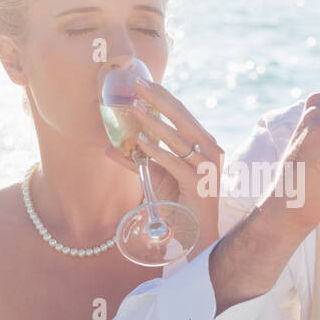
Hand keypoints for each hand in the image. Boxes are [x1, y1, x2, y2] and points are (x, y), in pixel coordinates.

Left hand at [102, 78, 224, 253]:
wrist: (196, 236)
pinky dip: (157, 150)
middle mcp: (211, 152)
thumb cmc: (179, 205)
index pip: (184, 115)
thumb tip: (109, 146)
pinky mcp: (199, 184)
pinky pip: (174, 162)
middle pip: (184, 119)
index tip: (144, 83)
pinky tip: (140, 140)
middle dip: (159, 100)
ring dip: (155, 122)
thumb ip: (136, 160)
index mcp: (204, 146)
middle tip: (139, 84)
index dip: (164, 98)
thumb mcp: (156, 177)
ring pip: (178, 139)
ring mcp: (207, 168)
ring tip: (134, 107)